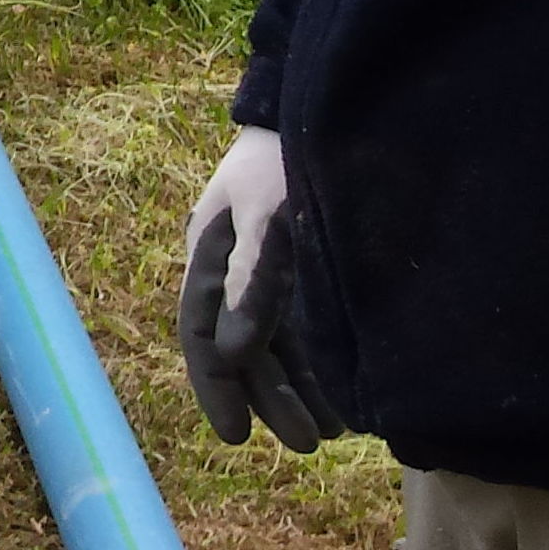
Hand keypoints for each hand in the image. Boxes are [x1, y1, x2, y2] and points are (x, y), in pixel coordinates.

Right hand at [178, 125, 348, 452]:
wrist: (319, 105)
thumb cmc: (285, 157)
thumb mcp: (267, 214)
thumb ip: (252, 281)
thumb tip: (230, 352)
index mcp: (210, 254)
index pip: (201, 334)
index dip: (215, 387)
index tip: (235, 438)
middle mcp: (234, 269)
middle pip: (243, 348)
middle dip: (271, 399)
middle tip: (308, 445)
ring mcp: (270, 268)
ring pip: (278, 343)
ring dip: (300, 388)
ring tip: (336, 430)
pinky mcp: (305, 265)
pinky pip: (307, 326)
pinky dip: (322, 362)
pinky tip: (348, 392)